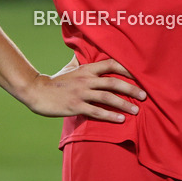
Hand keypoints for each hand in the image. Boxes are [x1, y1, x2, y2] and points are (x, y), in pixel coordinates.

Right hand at [20, 57, 146, 122]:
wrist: (36, 92)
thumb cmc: (56, 82)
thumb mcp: (71, 69)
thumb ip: (84, 65)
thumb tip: (95, 61)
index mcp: (86, 69)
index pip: (111, 64)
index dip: (127, 69)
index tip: (140, 75)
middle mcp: (86, 79)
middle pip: (113, 82)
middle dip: (131, 88)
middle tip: (145, 96)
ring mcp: (81, 93)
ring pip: (107, 97)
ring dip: (124, 104)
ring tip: (136, 110)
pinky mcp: (75, 106)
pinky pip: (96, 111)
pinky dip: (110, 115)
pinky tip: (120, 119)